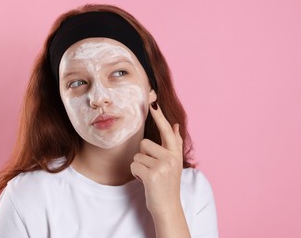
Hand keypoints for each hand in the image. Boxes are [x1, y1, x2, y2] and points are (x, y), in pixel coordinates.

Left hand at [130, 102, 183, 216]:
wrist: (168, 207)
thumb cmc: (167, 184)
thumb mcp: (174, 163)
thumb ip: (175, 144)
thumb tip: (176, 124)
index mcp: (176, 154)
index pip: (167, 131)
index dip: (160, 117)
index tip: (153, 102)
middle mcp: (171, 158)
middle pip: (145, 143)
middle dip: (143, 156)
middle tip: (152, 169)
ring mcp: (162, 166)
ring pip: (137, 155)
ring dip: (139, 166)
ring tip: (149, 176)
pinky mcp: (152, 175)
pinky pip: (134, 165)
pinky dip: (135, 174)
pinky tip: (145, 181)